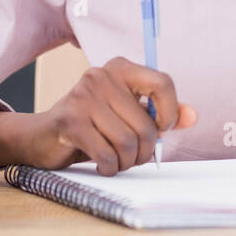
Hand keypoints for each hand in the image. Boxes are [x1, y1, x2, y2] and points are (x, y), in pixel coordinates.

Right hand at [23, 56, 197, 174]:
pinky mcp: (69, 121)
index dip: (169, 113)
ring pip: (128, 143)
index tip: (160, 129)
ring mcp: (83, 96)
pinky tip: (104, 165)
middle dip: (144, 151)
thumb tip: (192, 117)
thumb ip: (161, 115)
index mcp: (121, 68)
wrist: (43, 137)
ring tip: (117, 160)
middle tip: (134, 157)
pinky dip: (110, 167)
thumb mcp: (129, 115)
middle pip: (146, 125)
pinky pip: (106, 154)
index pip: (163, 83)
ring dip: (127, 162)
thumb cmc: (93, 125)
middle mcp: (101, 76)